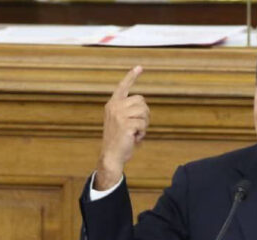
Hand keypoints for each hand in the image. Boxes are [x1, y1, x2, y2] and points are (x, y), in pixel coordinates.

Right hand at [95, 65, 149, 189]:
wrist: (111, 155)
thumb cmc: (119, 140)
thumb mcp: (122, 122)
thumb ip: (129, 112)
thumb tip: (144, 108)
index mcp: (112, 104)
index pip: (123, 87)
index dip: (131, 76)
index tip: (140, 67)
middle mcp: (114, 107)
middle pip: (142, 101)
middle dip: (145, 114)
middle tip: (138, 126)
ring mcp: (119, 115)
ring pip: (144, 112)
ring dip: (144, 124)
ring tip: (135, 133)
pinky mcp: (125, 124)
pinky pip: (143, 125)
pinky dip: (142, 134)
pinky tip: (134, 138)